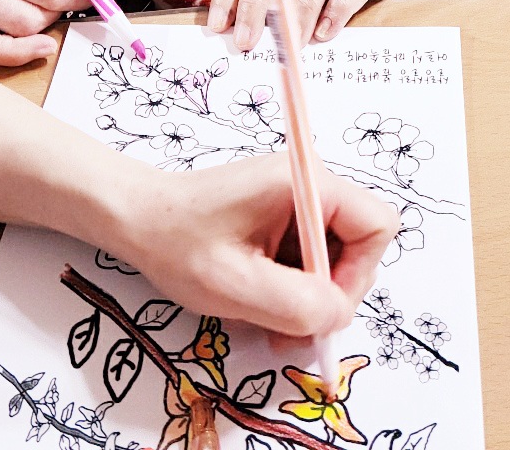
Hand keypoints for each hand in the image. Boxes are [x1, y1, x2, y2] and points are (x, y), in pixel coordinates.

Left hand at [102, 153, 398, 338]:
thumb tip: (338, 315)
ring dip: (309, 294)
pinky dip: (293, 285)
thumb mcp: (237, 285)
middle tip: (289, 326)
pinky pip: (309, 254)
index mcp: (303, 182)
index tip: (320, 305)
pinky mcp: (279, 212)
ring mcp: (294, 196)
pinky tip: (259, 299)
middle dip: (330, 292)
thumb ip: (298, 303)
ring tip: (268, 318)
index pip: (375, 223)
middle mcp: (306, 182)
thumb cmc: (178, 242)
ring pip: (334, 254)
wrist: (134, 218)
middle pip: (358, 242)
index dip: (359, 273)